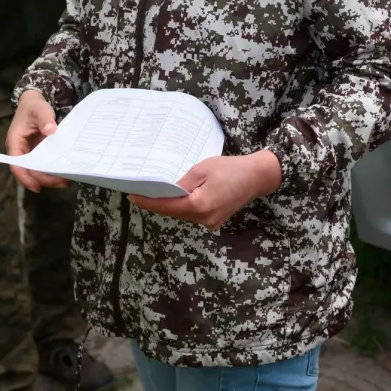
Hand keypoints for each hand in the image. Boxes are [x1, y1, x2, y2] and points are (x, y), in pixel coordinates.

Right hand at [6, 90, 68, 192]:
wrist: (34, 103)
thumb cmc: (34, 107)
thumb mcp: (40, 109)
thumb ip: (45, 118)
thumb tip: (51, 131)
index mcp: (15, 142)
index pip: (16, 165)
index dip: (25, 177)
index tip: (38, 186)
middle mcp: (20, 151)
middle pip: (28, 172)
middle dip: (43, 180)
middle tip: (61, 182)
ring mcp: (29, 153)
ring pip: (35, 171)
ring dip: (48, 178)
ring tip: (65, 180)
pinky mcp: (38, 154)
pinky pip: (43, 165)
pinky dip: (51, 170)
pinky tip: (64, 172)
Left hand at [128, 151, 282, 230]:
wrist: (257, 176)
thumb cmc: (231, 169)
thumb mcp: (202, 169)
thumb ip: (182, 183)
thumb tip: (166, 191)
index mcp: (199, 206)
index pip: (167, 206)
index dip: (148, 202)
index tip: (132, 196)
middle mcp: (204, 219)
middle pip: (174, 212)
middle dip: (156, 203)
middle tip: (139, 192)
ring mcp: (211, 222)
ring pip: (183, 214)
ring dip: (169, 206)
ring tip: (153, 194)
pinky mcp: (215, 220)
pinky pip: (193, 214)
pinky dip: (182, 207)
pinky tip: (174, 198)